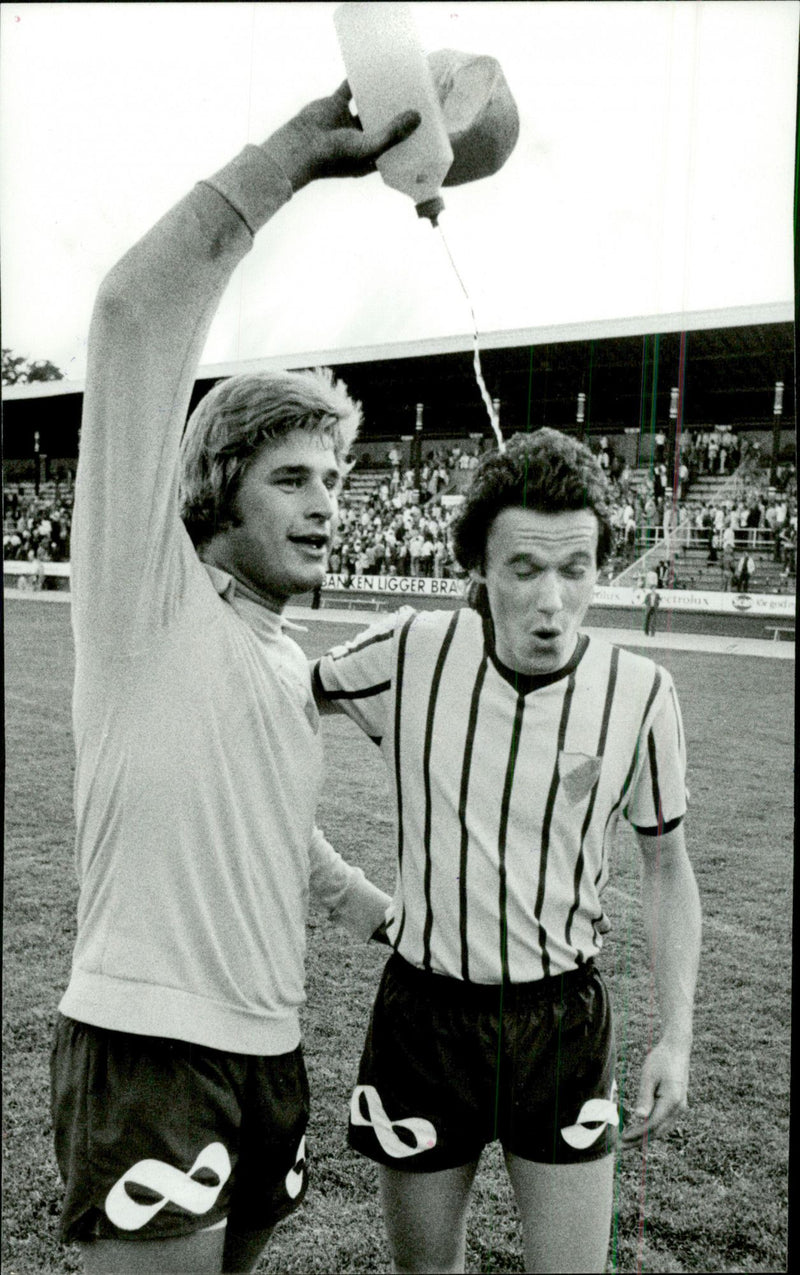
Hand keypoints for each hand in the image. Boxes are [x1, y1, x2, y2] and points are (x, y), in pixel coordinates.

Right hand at [267, 82, 419, 191]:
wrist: (299, 147)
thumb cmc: (335, 156)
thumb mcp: (369, 147)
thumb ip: (393, 133)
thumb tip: (418, 116)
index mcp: (369, 157)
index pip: (394, 146)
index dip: (408, 138)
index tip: (426, 127)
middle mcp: (359, 140)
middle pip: (384, 124)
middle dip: (398, 114)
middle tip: (419, 101)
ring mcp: (346, 123)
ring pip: (368, 105)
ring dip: (381, 95)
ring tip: (401, 84)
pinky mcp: (335, 106)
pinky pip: (350, 89)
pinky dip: (359, 79)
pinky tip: (374, 69)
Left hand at [619, 1038, 689, 1149]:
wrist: (677, 1048)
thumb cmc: (661, 1059)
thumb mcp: (649, 1076)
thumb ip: (644, 1097)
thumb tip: (639, 1118)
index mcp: (672, 1101)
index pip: (652, 1125)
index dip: (637, 1134)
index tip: (621, 1139)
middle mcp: (678, 1108)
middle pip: (658, 1131)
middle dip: (639, 1140)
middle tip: (620, 1147)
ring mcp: (680, 1107)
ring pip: (662, 1129)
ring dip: (645, 1136)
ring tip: (627, 1141)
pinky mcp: (677, 1104)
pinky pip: (664, 1121)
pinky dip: (652, 1128)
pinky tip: (640, 1129)